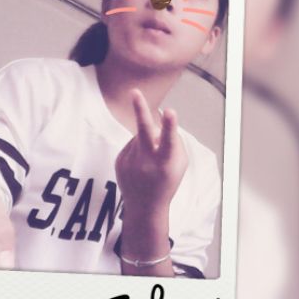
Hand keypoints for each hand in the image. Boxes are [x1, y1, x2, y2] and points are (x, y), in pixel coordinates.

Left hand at [115, 89, 188, 216]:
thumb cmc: (167, 180)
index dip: (170, 126)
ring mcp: (130, 161)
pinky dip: (137, 150)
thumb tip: (156, 119)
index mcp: (166, 162)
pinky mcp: (119, 160)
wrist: (144, 207)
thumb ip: (172, 141)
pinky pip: (131, 145)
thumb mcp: (179, 163)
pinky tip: (140, 166)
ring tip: (149, 163)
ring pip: (140, 137)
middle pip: (143, 130)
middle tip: (134, 91)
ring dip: (147, 142)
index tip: (170, 112)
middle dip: (140, 109)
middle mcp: (147, 161)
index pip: (169, 141)